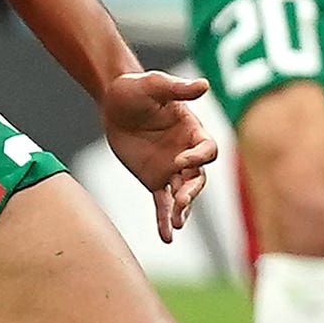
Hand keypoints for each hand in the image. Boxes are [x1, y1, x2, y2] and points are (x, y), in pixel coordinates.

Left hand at [101, 68, 217, 240]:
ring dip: (183, 209)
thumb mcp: (154, 85)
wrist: (115, 102)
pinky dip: (164, 220)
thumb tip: (203, 85)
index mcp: (193, 131)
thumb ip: (178, 88)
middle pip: (198, 177)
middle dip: (191, 191)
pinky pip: (162, 203)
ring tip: (178, 223)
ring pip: (183, 194)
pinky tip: (167, 237)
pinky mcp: (154, 180)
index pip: (207, 149)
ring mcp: (171, 169)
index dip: (198, 157)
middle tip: (181, 201)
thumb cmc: (137, 89)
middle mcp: (187, 153)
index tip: (180, 160)